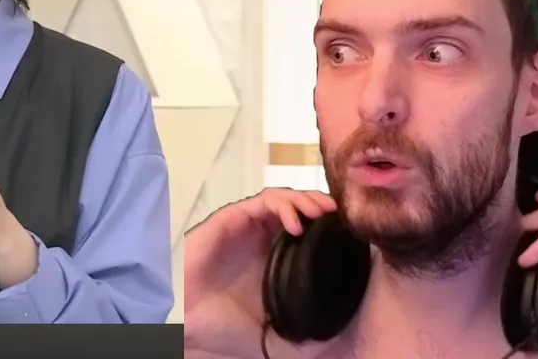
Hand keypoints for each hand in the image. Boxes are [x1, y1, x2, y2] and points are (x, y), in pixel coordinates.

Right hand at [184, 188, 336, 358]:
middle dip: (320, 206)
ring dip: (305, 199)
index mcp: (273, 258)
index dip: (327, 226)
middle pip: (297, 208)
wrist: (188, 323)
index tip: (349, 232)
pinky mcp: (229, 219)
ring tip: (322, 212)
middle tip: (339, 216)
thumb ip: (303, 330)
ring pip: (281, 199)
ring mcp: (245, 227)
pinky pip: (261, 202)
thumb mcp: (277, 333)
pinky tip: (297, 224)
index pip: (306, 229)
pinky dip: (283, 206)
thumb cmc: (223, 326)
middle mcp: (260, 239)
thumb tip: (338, 337)